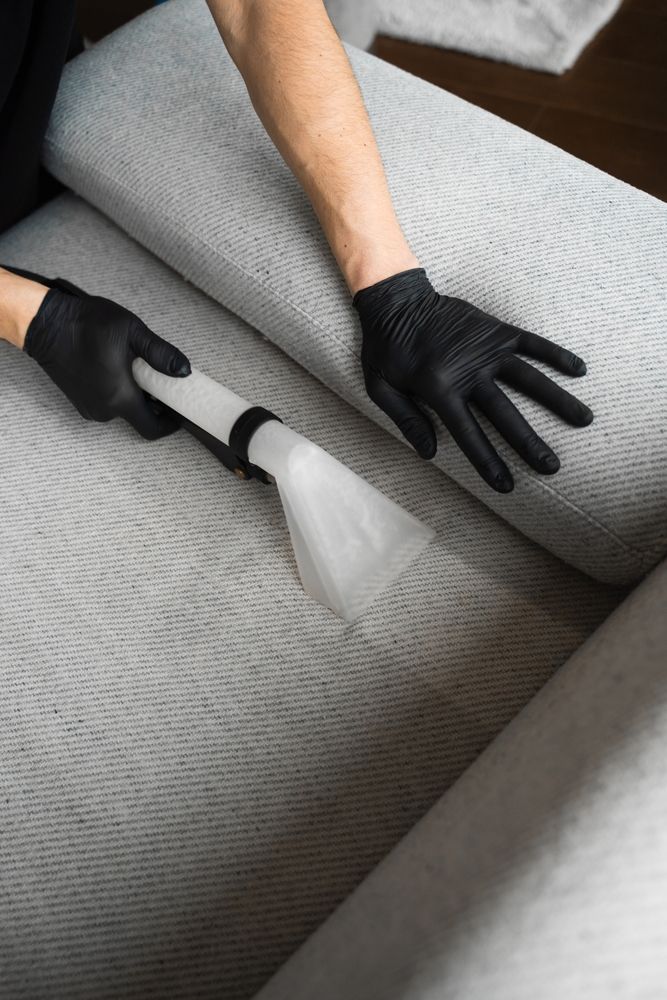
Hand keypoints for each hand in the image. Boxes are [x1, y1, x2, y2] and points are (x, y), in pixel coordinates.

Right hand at [7, 269, 190, 439]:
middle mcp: (104, 410)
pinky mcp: (80, 401)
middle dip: (153, 401)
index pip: (152, 428)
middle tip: (158, 378)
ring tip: (134, 368)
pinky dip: (117, 393)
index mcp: (119, 398)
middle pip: (139, 417)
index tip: (178, 411)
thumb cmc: (85, 325)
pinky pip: (107, 404)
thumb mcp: (132, 332)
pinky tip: (116, 370)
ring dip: (134, 395)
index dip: (169, 424)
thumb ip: (161, 354)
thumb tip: (184, 371)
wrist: (45, 324)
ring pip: (123, 409)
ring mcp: (89, 407)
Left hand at [353, 268, 592, 492]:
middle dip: (529, 444)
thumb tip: (430, 454)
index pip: (469, 435)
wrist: (396, 300)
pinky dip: (556, 354)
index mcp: (439, 389)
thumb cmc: (384, 348)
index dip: (488, 462)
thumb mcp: (379, 388)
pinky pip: (531, 343)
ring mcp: (487, 349)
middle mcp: (469, 371)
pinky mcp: (496, 330)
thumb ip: (406, 420)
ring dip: (558, 400)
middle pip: (506, 415)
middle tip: (552, 467)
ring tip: (585, 419)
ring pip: (529, 379)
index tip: (506, 486)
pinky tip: (579, 369)